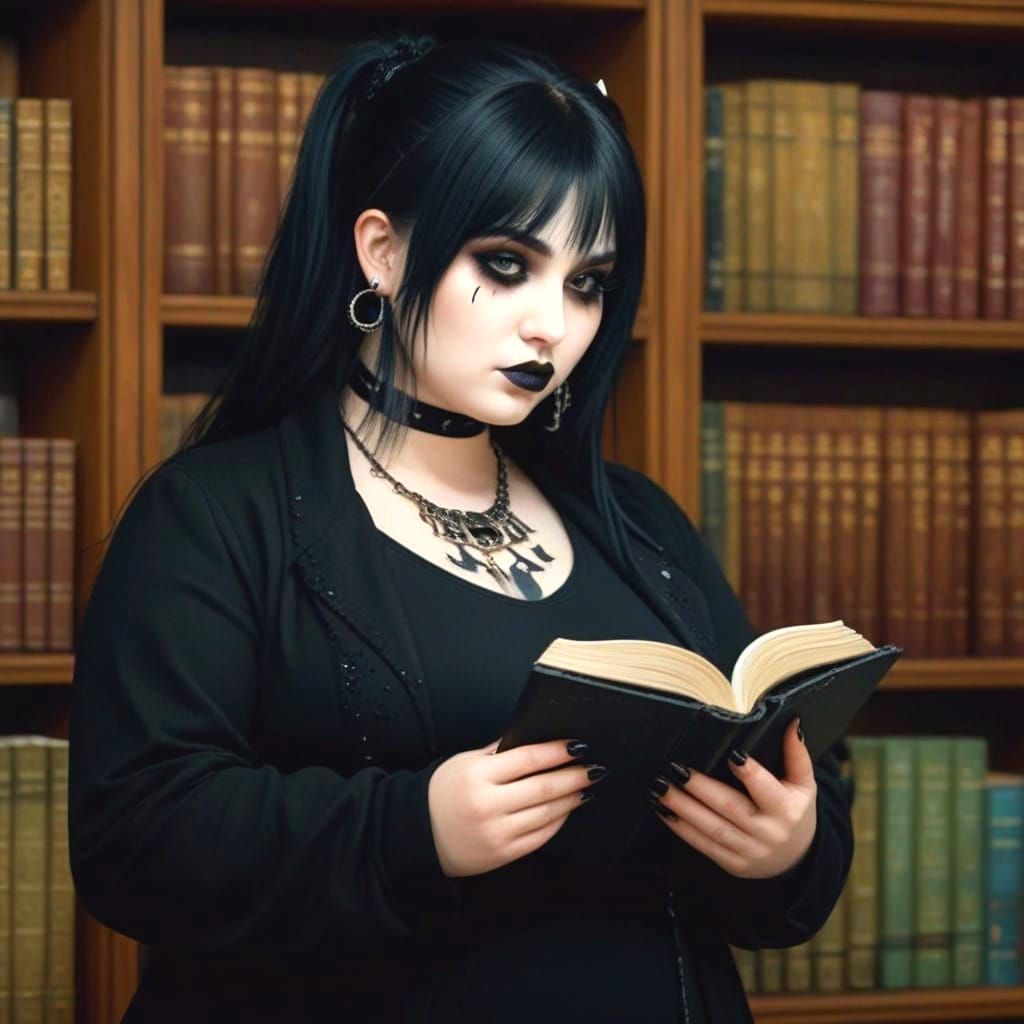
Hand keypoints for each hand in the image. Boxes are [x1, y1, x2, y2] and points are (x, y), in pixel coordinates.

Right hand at [427, 736, 604, 877]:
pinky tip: (567, 809)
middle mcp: (488, 804)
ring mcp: (497, 832)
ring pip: (547, 813)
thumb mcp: (463, 762)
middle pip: (544, 786)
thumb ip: (498, 751)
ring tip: (586, 787)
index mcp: (477, 775)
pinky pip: (540, 836)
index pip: (528, 758)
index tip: (578, 745)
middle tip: (594, 767)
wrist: (417, 835)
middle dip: (574, 775)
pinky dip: (558, 821)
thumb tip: (534, 738)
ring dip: (572, 798)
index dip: (557, 751)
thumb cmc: (442, 794)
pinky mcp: (502, 854)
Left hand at [651, 717, 816, 879]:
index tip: (730, 755)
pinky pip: (704, 846)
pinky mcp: (733, 864)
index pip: (766, 789)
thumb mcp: (803, 784)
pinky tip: (665, 812)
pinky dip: (682, 829)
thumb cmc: (794, 812)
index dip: (749, 773)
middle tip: (676, 769)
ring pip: (712, 828)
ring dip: (683, 808)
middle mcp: (767, 832)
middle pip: (730, 808)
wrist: (798, 859)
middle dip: (701, 788)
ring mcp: (749, 851)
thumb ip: (796, 754)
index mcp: (786, 810)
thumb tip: (792, 721)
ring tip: (661, 789)